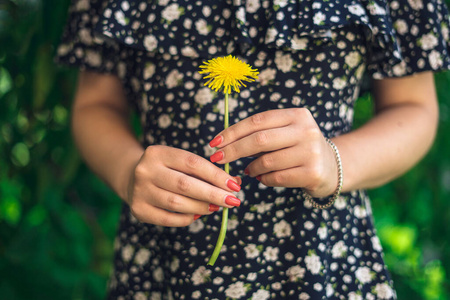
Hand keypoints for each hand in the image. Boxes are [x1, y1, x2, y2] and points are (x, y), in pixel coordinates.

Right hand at [127, 145, 241, 226]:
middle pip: (185, 185)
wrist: (131, 178)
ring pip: (177, 203)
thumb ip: (205, 171)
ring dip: (202, 207)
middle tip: (233, 201)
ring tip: (217, 207)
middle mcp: (145, 170)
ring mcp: (139, 191)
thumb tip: (234, 183)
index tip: (235, 185)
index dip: (216, 175)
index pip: (192, 163)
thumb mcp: (180, 162)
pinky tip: (198, 215)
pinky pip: (168, 219)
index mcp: (158, 152)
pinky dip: (187, 218)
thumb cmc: (166, 169)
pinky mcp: (139, 210)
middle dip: (213, 194)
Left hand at [208, 108, 337, 197]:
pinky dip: (263, 179)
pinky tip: (263, 177)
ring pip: (266, 161)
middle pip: (259, 140)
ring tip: (249, 170)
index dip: (233, 132)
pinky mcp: (312, 173)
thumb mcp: (286, 133)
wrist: (332, 167)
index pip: (257, 121)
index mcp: (297, 115)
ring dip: (251, 168)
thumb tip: (223, 143)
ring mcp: (311, 152)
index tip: (215, 143)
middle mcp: (306, 130)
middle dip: (233, 150)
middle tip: (217, 158)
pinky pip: (275, 177)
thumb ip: (261, 133)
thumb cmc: (298, 148)